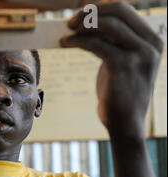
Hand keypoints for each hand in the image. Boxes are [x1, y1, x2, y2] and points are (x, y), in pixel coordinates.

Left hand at [61, 1, 163, 137]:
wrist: (126, 123)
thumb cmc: (120, 92)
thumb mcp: (121, 60)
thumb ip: (113, 41)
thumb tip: (91, 19)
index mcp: (153, 39)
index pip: (125, 9)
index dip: (99, 7)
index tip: (81, 12)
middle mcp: (151, 44)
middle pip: (118, 11)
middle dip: (91, 12)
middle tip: (71, 22)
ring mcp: (139, 55)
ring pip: (107, 25)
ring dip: (83, 26)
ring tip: (67, 33)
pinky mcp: (122, 67)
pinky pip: (96, 44)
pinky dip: (78, 40)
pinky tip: (66, 43)